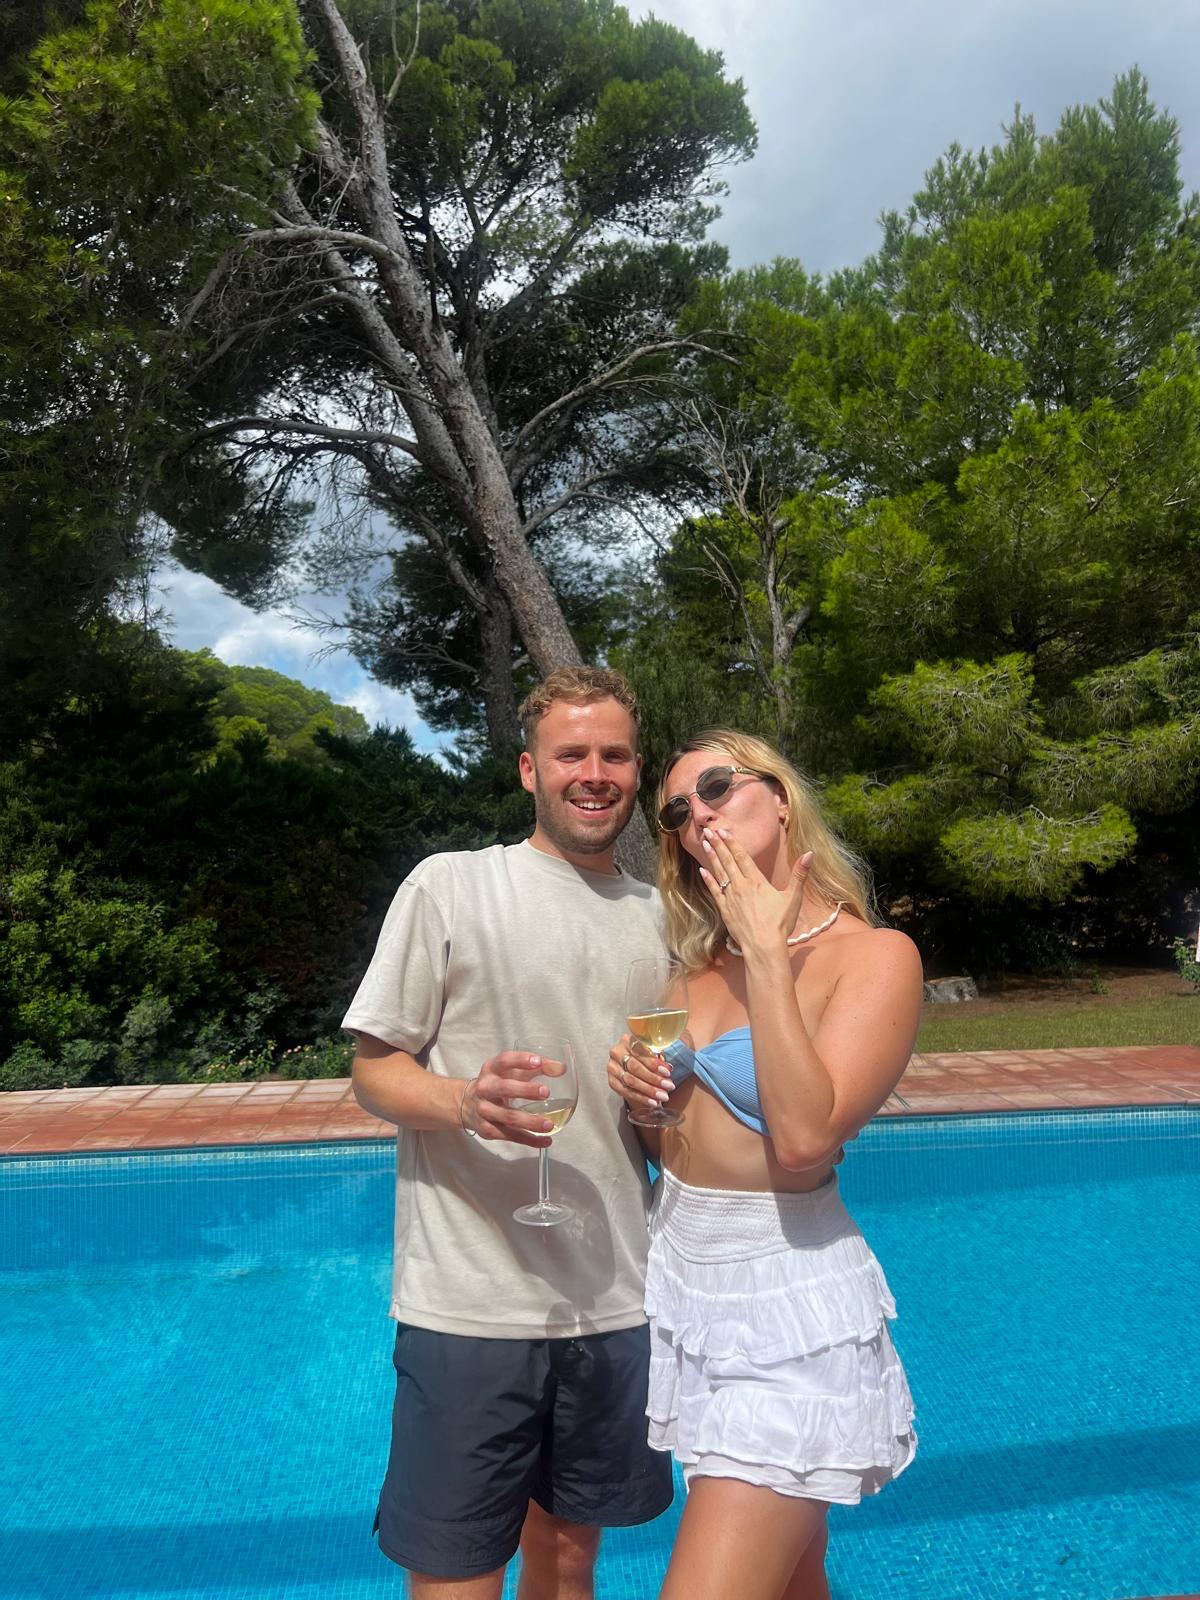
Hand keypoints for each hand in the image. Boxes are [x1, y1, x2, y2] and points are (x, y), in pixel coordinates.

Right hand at [460, 1050, 562, 1145]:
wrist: (466, 1104)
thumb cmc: (497, 1083)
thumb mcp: (512, 1071)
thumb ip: (538, 1068)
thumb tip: (560, 1068)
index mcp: (491, 1069)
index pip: (504, 1061)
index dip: (521, 1060)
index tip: (537, 1062)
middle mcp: (485, 1088)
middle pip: (504, 1088)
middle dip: (525, 1090)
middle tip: (546, 1092)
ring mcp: (484, 1110)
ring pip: (508, 1117)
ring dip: (530, 1121)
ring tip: (549, 1124)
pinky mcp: (487, 1129)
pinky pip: (510, 1136)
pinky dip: (529, 1139)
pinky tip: (545, 1140)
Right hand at [606, 1032, 672, 1118]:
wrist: (631, 1065)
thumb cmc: (644, 1056)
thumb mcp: (651, 1051)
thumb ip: (657, 1057)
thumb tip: (668, 1069)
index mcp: (627, 1040)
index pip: (640, 1052)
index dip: (654, 1063)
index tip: (668, 1072)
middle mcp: (617, 1052)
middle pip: (635, 1067)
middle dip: (654, 1078)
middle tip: (669, 1086)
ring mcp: (612, 1068)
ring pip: (631, 1081)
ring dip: (649, 1090)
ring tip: (663, 1096)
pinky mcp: (612, 1082)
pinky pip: (626, 1092)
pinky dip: (641, 1098)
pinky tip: (652, 1102)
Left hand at [699, 828, 812, 957]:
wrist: (764, 946)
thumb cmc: (780, 923)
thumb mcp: (794, 897)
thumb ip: (800, 874)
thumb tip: (809, 854)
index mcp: (757, 881)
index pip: (742, 857)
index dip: (732, 843)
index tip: (723, 831)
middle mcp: (741, 886)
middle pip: (728, 861)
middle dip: (718, 844)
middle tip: (708, 831)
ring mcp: (731, 898)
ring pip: (719, 873)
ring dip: (712, 857)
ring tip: (705, 843)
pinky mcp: (725, 910)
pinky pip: (714, 891)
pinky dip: (708, 880)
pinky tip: (702, 871)